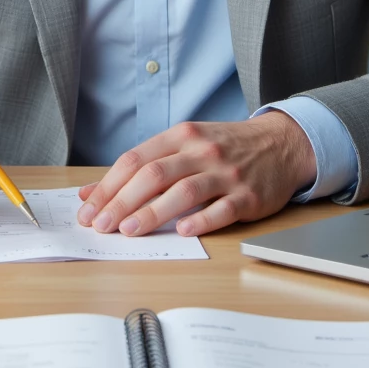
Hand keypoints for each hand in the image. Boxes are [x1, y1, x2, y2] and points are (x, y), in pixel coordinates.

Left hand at [75, 113, 316, 237]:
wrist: (280, 144)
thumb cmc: (224, 148)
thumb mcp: (185, 145)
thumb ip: (144, 166)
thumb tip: (94, 192)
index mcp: (181, 136)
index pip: (135, 160)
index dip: (108, 186)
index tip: (88, 209)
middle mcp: (201, 151)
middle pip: (154, 175)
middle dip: (122, 202)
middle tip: (101, 225)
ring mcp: (225, 173)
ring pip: (184, 191)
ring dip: (153, 212)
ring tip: (130, 231)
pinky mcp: (248, 196)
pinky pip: (221, 209)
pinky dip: (201, 220)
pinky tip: (183, 231)